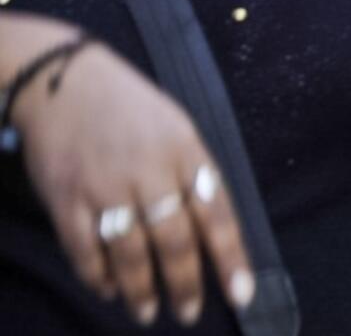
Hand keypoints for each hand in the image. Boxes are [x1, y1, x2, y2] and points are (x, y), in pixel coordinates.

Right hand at [12, 37, 253, 327]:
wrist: (65, 80)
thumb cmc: (131, 106)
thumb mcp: (178, 126)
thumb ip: (194, 173)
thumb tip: (212, 228)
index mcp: (185, 151)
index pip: (217, 214)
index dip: (231, 258)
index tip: (243, 294)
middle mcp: (148, 171)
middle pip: (174, 241)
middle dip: (185, 284)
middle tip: (188, 312)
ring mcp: (105, 186)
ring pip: (130, 253)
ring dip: (142, 289)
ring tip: (149, 311)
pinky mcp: (66, 198)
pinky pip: (85, 249)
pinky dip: (98, 275)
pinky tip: (110, 288)